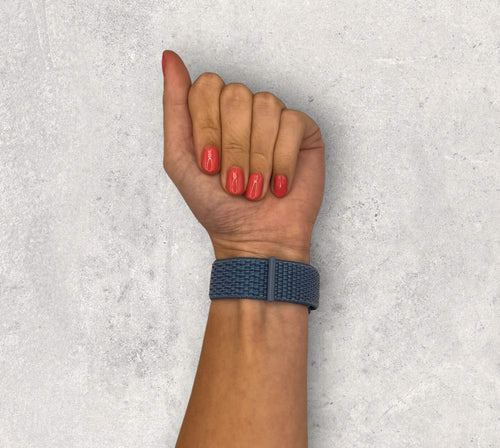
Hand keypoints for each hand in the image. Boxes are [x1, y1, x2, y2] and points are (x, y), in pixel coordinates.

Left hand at [162, 50, 324, 263]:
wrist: (255, 239)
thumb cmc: (217, 207)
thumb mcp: (180, 161)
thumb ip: (174, 110)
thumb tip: (170, 58)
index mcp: (213, 114)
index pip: (206, 87)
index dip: (207, 128)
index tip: (208, 165)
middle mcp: (243, 111)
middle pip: (235, 94)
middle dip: (233, 147)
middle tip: (234, 182)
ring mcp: (274, 118)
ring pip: (265, 106)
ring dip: (257, 158)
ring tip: (256, 188)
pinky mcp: (303, 130)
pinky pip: (292, 123)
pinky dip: (282, 161)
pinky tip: (279, 184)